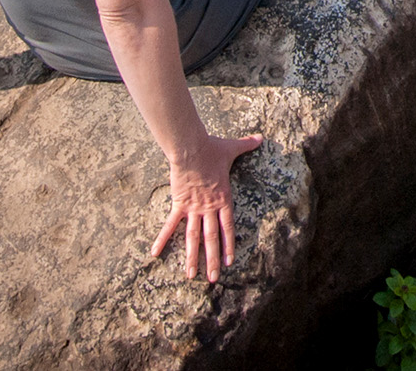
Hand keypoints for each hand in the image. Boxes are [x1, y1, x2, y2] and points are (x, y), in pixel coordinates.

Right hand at [151, 132, 264, 281]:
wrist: (191, 148)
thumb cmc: (211, 148)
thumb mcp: (232, 148)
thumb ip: (246, 145)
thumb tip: (260, 137)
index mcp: (223, 199)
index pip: (228, 228)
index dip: (228, 245)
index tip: (229, 262)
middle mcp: (209, 208)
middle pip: (211, 238)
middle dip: (212, 260)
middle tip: (213, 279)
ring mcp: (193, 208)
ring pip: (193, 238)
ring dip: (192, 257)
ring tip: (191, 276)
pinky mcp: (178, 205)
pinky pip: (169, 226)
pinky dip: (162, 240)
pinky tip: (155, 253)